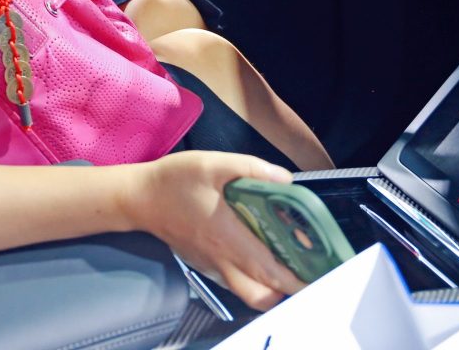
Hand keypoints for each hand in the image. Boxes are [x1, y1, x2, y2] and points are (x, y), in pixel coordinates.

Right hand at [125, 151, 303, 310]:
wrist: (139, 198)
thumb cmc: (174, 181)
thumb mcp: (214, 164)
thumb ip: (252, 168)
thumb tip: (286, 180)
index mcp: (228, 237)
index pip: (269, 269)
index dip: (297, 277)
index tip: (320, 273)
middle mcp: (223, 259)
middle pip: (262, 294)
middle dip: (289, 290)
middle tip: (309, 272)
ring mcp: (212, 266)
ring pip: (248, 294)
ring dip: (272, 288)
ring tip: (290, 267)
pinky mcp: (205, 265)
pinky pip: (235, 283)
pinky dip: (253, 280)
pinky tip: (262, 258)